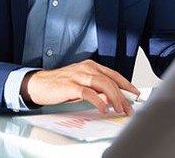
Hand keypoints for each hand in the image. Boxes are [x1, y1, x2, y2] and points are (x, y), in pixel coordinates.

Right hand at [20, 59, 139, 114]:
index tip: (135, 93)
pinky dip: (98, 101)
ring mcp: (79, 75)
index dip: (126, 84)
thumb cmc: (60, 84)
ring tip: (119, 109)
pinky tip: (103, 108)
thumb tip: (111, 96)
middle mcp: (87, 68)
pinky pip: (88, 93)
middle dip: (122, 96)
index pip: (113, 74)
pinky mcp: (71, 85)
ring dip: (114, 98)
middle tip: (128, 108)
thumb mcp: (82, 84)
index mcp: (91, 66)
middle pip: (110, 81)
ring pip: (102, 84)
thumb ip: (96, 88)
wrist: (39, 84)